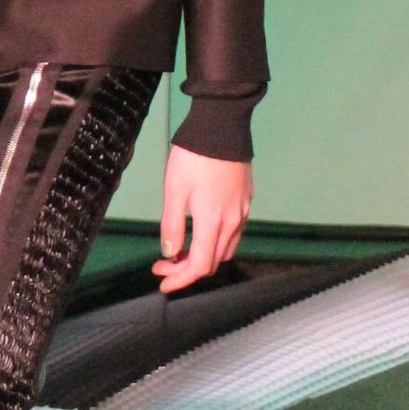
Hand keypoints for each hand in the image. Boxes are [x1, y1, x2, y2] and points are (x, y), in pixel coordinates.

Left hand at [154, 144, 249, 291]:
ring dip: (202, 257)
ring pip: (225, 250)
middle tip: (162, 264)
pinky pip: (233, 234)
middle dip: (186, 270)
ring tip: (179, 250)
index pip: (199, 266)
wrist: (223, 126)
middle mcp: (233, 222)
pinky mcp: (246, 201)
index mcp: (212, 222)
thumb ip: (172, 225)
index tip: (162, 283)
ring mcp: (242, 212)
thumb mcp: (174, 189)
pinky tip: (200, 232)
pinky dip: (215, 243)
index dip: (180, 280)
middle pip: (212, 262)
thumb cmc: (193, 156)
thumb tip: (169, 253)